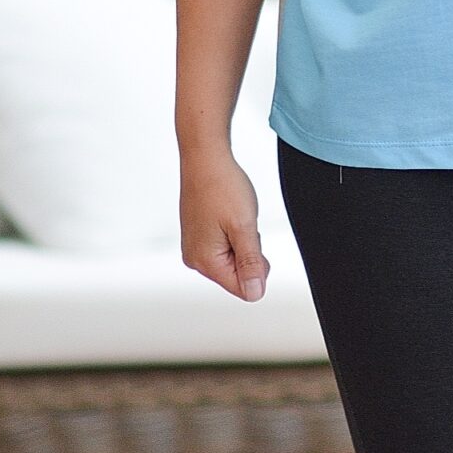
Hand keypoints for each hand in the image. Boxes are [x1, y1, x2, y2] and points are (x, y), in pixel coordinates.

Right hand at [179, 148, 269, 300]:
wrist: (205, 158)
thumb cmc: (222, 187)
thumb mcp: (244, 227)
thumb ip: (250, 264)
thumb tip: (255, 294)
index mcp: (205, 261)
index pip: (242, 288)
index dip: (258, 268)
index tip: (252, 239)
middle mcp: (195, 259)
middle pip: (237, 274)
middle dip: (249, 252)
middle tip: (243, 224)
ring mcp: (194, 247)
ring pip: (233, 258)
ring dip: (242, 240)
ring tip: (234, 215)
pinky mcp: (197, 236)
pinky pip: (224, 246)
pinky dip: (233, 232)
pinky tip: (227, 213)